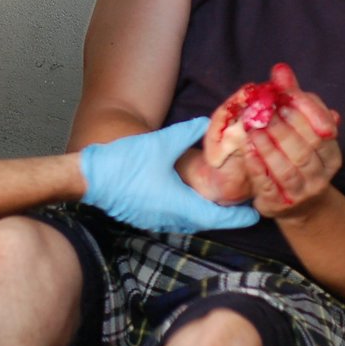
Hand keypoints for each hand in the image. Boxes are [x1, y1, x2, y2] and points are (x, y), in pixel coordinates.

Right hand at [80, 118, 260, 232]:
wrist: (89, 177)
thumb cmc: (123, 164)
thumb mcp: (160, 144)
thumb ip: (187, 134)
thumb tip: (208, 123)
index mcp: (179, 204)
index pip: (218, 218)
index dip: (239, 216)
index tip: (255, 213)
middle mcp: (170, 218)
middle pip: (206, 221)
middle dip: (225, 214)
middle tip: (241, 203)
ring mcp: (156, 221)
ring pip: (189, 221)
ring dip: (204, 213)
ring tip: (219, 200)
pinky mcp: (145, 218)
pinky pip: (174, 219)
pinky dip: (187, 211)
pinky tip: (188, 198)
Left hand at [240, 65, 341, 219]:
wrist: (301, 205)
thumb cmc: (301, 158)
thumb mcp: (302, 129)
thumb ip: (292, 100)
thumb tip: (281, 69)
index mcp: (332, 156)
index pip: (323, 132)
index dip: (304, 115)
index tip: (283, 100)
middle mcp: (321, 176)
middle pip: (304, 150)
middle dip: (283, 130)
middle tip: (263, 112)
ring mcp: (302, 193)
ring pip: (287, 169)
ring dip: (268, 148)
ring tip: (253, 129)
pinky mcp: (280, 204)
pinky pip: (268, 185)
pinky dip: (257, 166)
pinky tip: (247, 150)